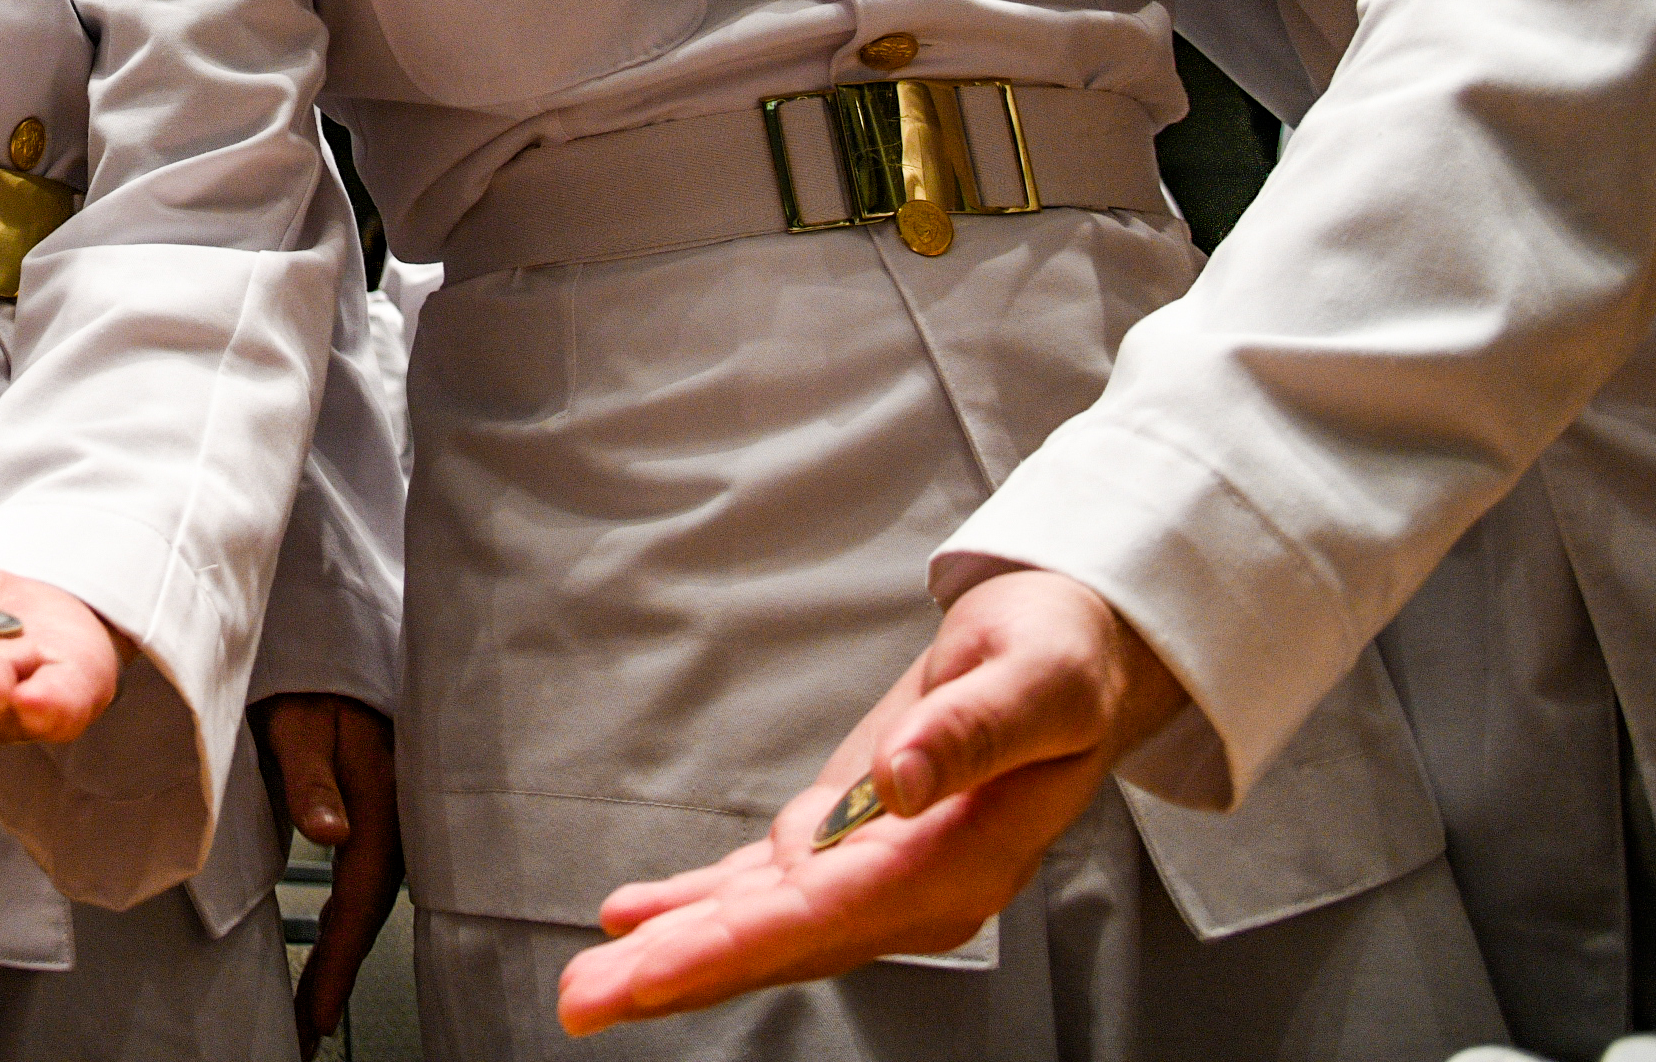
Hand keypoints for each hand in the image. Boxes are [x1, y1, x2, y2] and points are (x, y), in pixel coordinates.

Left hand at [256, 693, 400, 1050]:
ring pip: (369, 897)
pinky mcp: (379, 809)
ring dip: (343, 947)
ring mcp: (392, 814)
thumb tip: (330, 833)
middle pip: (367, 911)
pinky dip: (349, 916)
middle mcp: (395, 815)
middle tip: (309, 1027)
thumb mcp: (300, 718)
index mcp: (380, 800)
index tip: (318, 1015)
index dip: (339, 961)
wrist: (334, 634)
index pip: (359, 899)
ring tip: (315, 1000)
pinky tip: (336, 938)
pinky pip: (366, 874)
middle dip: (339, 972)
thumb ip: (310, 774)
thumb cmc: (312, 673)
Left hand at [556, 571, 1189, 1033]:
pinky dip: (697, 905)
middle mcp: (911, 891)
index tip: (652, 969)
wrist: (1072, 655)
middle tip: (583, 1001)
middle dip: (677, 973)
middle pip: (778, 942)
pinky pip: (763, 890)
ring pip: (761, 927)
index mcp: (957, 864)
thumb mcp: (1033, 683)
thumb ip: (970, 737)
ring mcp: (878, 876)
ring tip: (590, 980)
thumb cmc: (1061, 661)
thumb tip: (900, 782)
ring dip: (675, 951)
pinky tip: (639, 917)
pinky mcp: (850, 842)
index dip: (732, 946)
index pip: (825, 916)